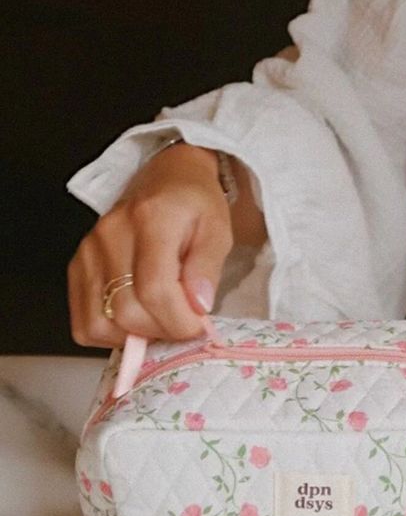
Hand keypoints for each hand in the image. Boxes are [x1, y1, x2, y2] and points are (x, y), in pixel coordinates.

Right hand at [68, 143, 233, 347]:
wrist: (167, 179)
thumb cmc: (194, 205)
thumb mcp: (217, 231)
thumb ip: (208, 269)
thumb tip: (198, 306)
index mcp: (150, 220)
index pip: (155, 290)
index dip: (179, 321)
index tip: (198, 325)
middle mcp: (111, 235)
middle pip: (126, 312)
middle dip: (162, 331)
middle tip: (183, 321)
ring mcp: (88, 252)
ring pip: (100, 323)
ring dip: (135, 336)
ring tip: (160, 319)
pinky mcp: (77, 268)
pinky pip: (84, 323)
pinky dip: (110, 334)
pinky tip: (135, 320)